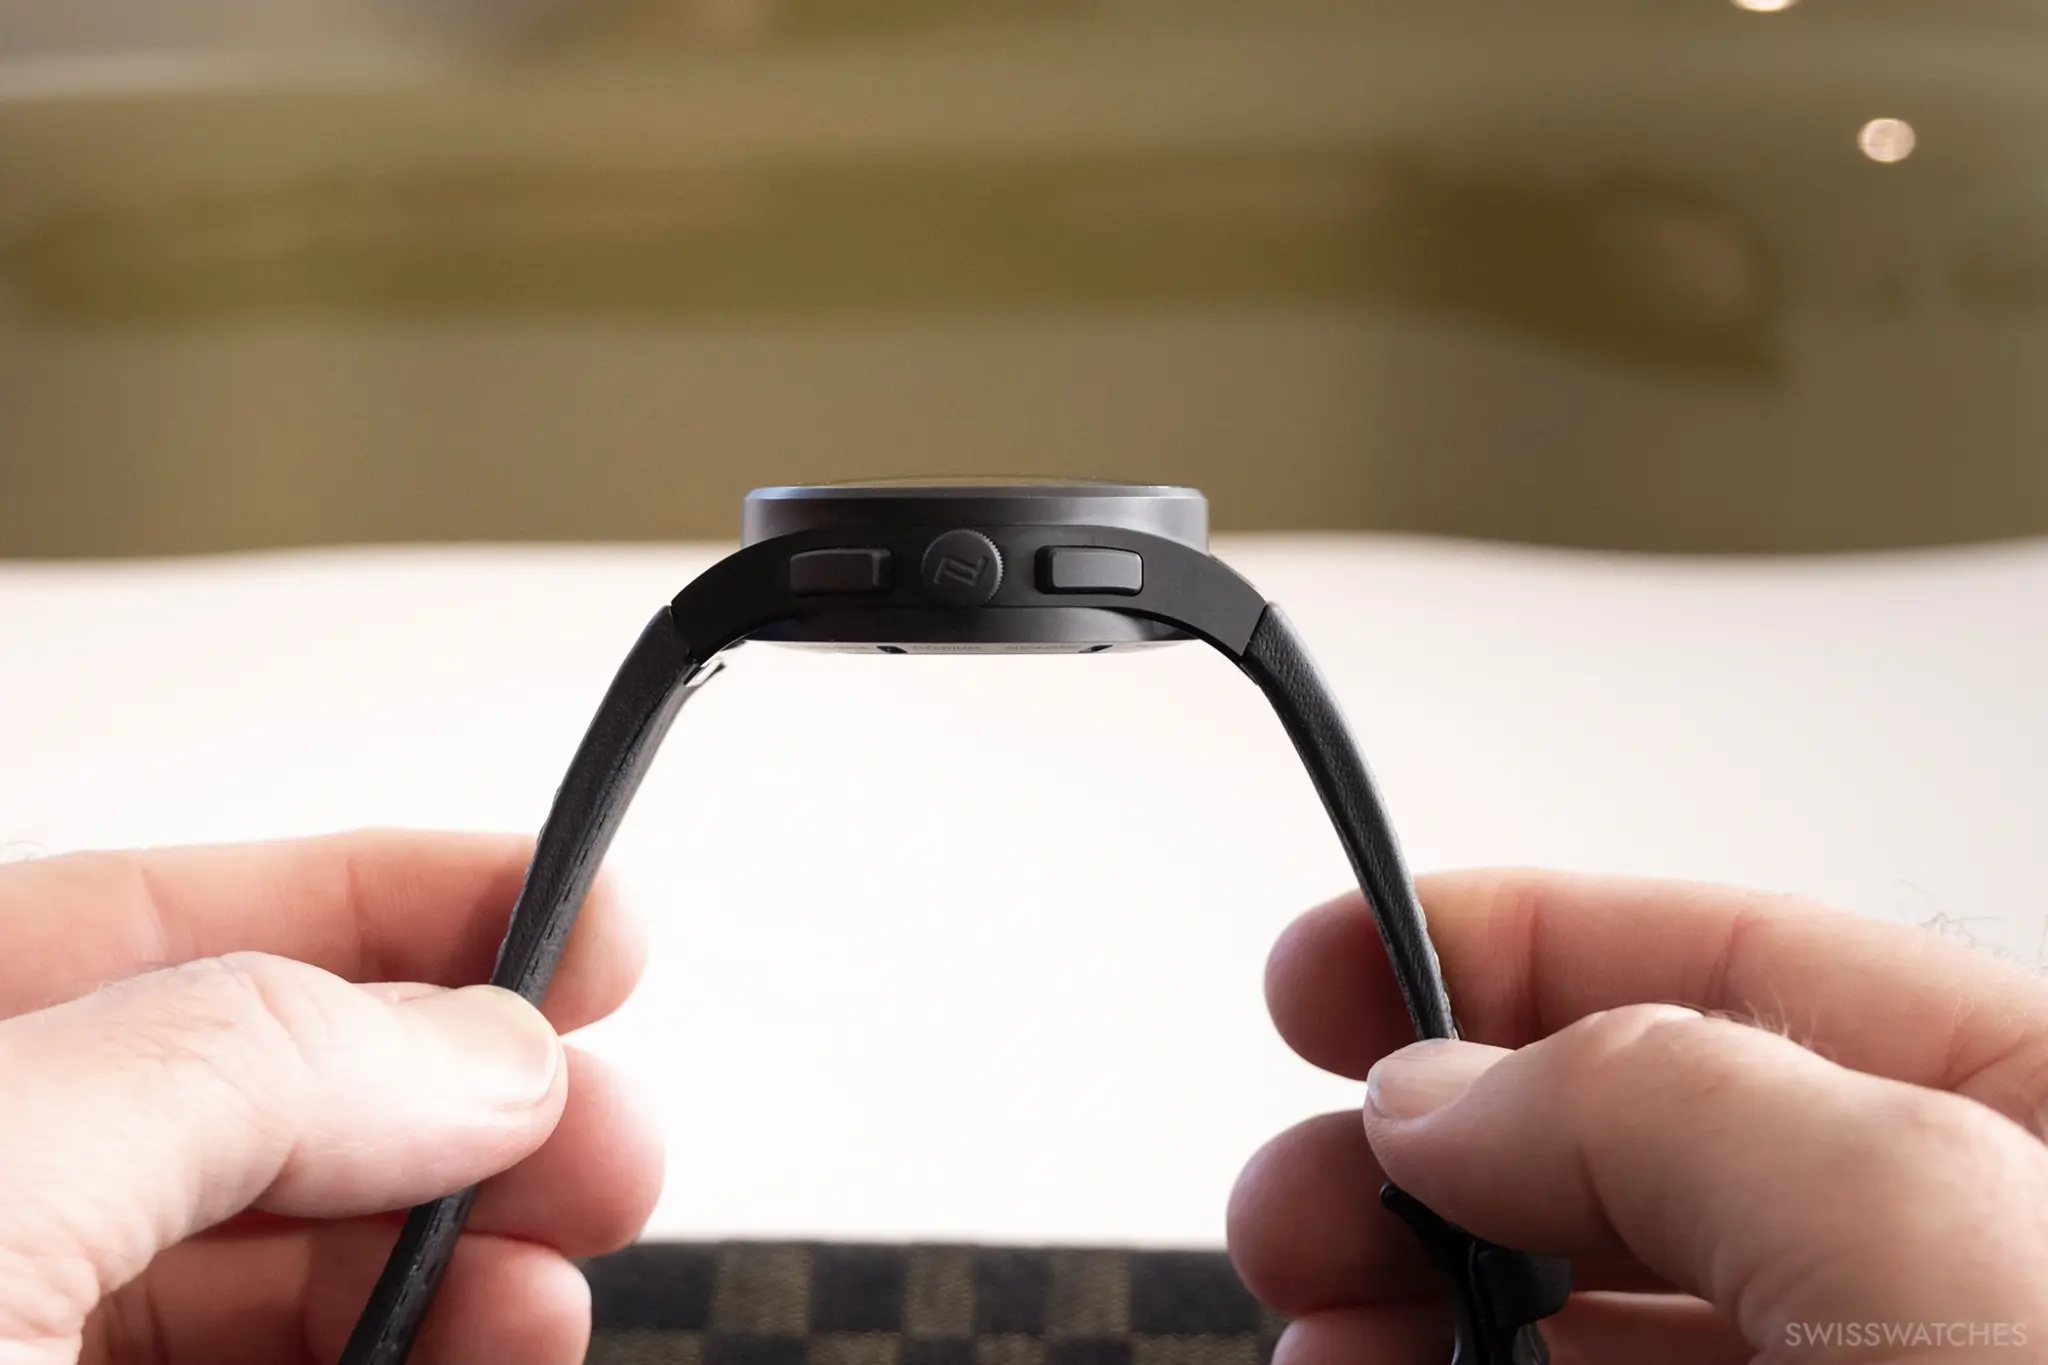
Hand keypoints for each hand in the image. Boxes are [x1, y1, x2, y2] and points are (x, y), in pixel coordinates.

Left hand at [0, 831, 660, 1364]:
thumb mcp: (0, 1173)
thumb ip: (242, 1067)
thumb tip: (480, 1051)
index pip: (147, 924)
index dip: (379, 896)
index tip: (573, 907)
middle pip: (256, 1090)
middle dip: (464, 1083)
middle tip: (599, 1112)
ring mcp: (27, 1345)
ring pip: (295, 1251)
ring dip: (473, 1232)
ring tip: (581, 1232)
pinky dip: (429, 1347)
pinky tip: (504, 1337)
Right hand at [1229, 871, 2047, 1361]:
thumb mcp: (1930, 1234)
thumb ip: (1673, 1105)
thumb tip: (1442, 1093)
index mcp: (2041, 1119)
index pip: (1740, 963)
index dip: (1509, 940)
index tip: (1330, 963)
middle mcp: (1954, 1260)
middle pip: (1632, 1136)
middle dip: (1429, 1144)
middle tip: (1303, 1187)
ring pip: (1594, 1297)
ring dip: (1419, 1289)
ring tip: (1317, 1319)